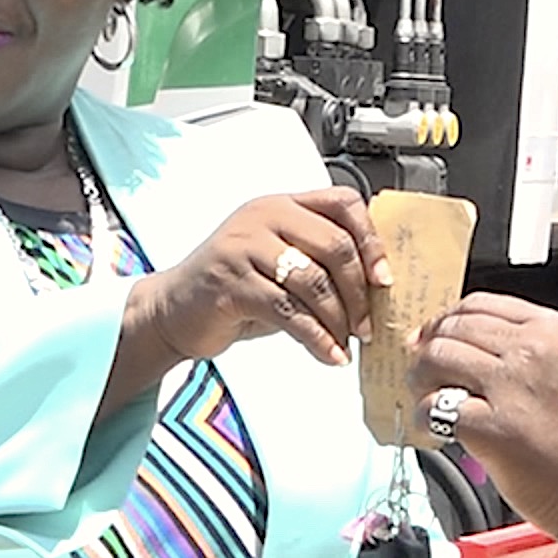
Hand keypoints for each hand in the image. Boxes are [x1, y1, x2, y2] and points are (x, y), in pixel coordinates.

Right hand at [136, 188, 389, 367]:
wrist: (173, 310)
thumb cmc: (235, 288)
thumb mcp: (280, 261)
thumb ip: (319, 260)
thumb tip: (376, 287)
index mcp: (283, 204)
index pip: (343, 202)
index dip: (371, 240)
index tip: (384, 279)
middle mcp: (265, 215)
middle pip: (335, 245)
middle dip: (359, 291)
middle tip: (368, 325)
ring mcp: (245, 246)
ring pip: (314, 282)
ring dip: (339, 320)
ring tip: (348, 343)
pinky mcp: (232, 282)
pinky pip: (289, 312)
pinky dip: (317, 338)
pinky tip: (329, 356)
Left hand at [406, 293, 557, 557]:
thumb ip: (522, 351)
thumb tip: (460, 344)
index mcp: (552, 329)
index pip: (479, 303)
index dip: (447, 320)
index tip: (434, 336)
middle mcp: (532, 349)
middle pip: (453, 328)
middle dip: (428, 349)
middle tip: (422, 372)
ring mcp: (512, 386)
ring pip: (438, 359)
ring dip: (421, 379)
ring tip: (428, 399)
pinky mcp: (492, 427)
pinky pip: (435, 407)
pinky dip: (425, 417)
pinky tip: (435, 429)